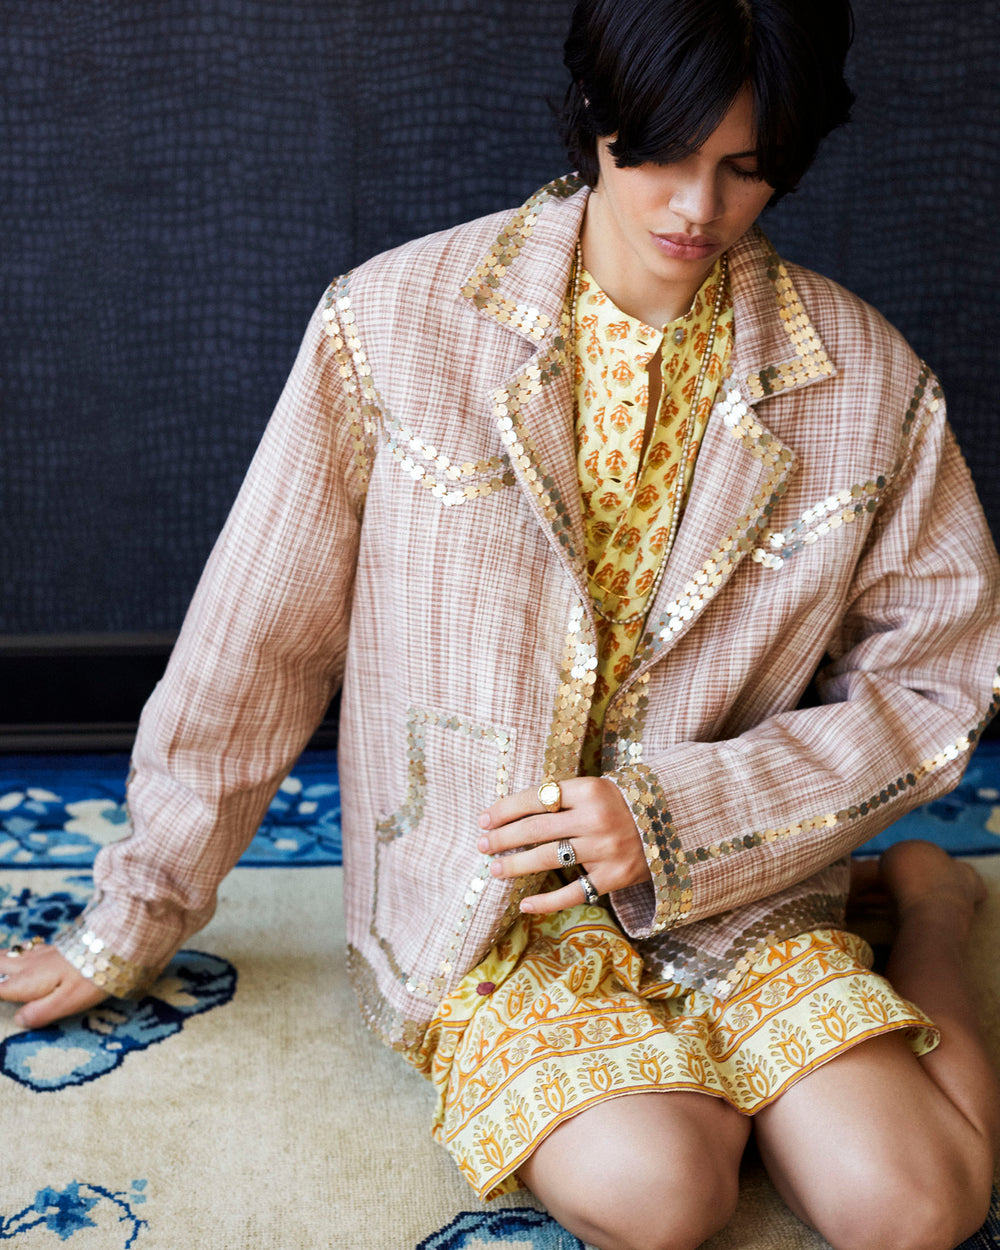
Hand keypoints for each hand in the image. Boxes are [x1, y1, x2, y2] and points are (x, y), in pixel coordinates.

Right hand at [0, 941, 107, 1027]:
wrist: (115, 942)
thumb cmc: (90, 977)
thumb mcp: (65, 1003)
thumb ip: (38, 1014)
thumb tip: (18, 1020)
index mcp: (26, 982)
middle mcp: (29, 965)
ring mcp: (42, 953)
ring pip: (10, 954)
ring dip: (0, 959)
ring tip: (1, 963)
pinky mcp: (55, 947)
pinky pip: (25, 949)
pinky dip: (15, 952)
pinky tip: (20, 953)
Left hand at [477, 776, 648, 913]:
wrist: (669, 824)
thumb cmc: (618, 805)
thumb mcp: (593, 790)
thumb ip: (559, 798)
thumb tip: (507, 814)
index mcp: (589, 790)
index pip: (537, 798)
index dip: (505, 809)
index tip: (483, 819)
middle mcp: (596, 818)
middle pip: (537, 828)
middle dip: (503, 838)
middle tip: (482, 845)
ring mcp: (606, 849)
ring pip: (549, 858)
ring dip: (516, 865)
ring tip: (495, 869)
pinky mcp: (614, 877)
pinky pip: (572, 892)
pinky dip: (545, 901)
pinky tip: (524, 904)